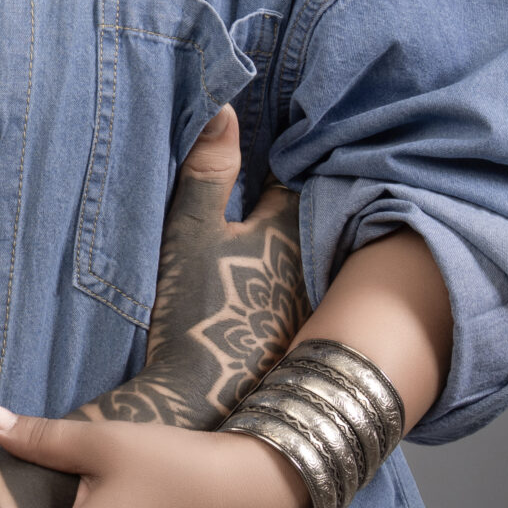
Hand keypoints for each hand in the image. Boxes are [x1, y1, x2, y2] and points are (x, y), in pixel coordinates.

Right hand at [81, 106, 303, 428]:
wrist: (204, 401)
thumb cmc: (200, 311)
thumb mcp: (191, 232)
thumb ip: (209, 169)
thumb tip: (224, 105)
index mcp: (291, 228)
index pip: (297, 172)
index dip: (285, 146)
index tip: (276, 122)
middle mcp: (315, 261)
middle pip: (309, 211)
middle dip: (294, 187)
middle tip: (282, 156)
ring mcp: (313, 300)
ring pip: (310, 248)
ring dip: (298, 230)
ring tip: (277, 210)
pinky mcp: (302, 333)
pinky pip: (304, 283)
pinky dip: (293, 267)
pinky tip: (272, 271)